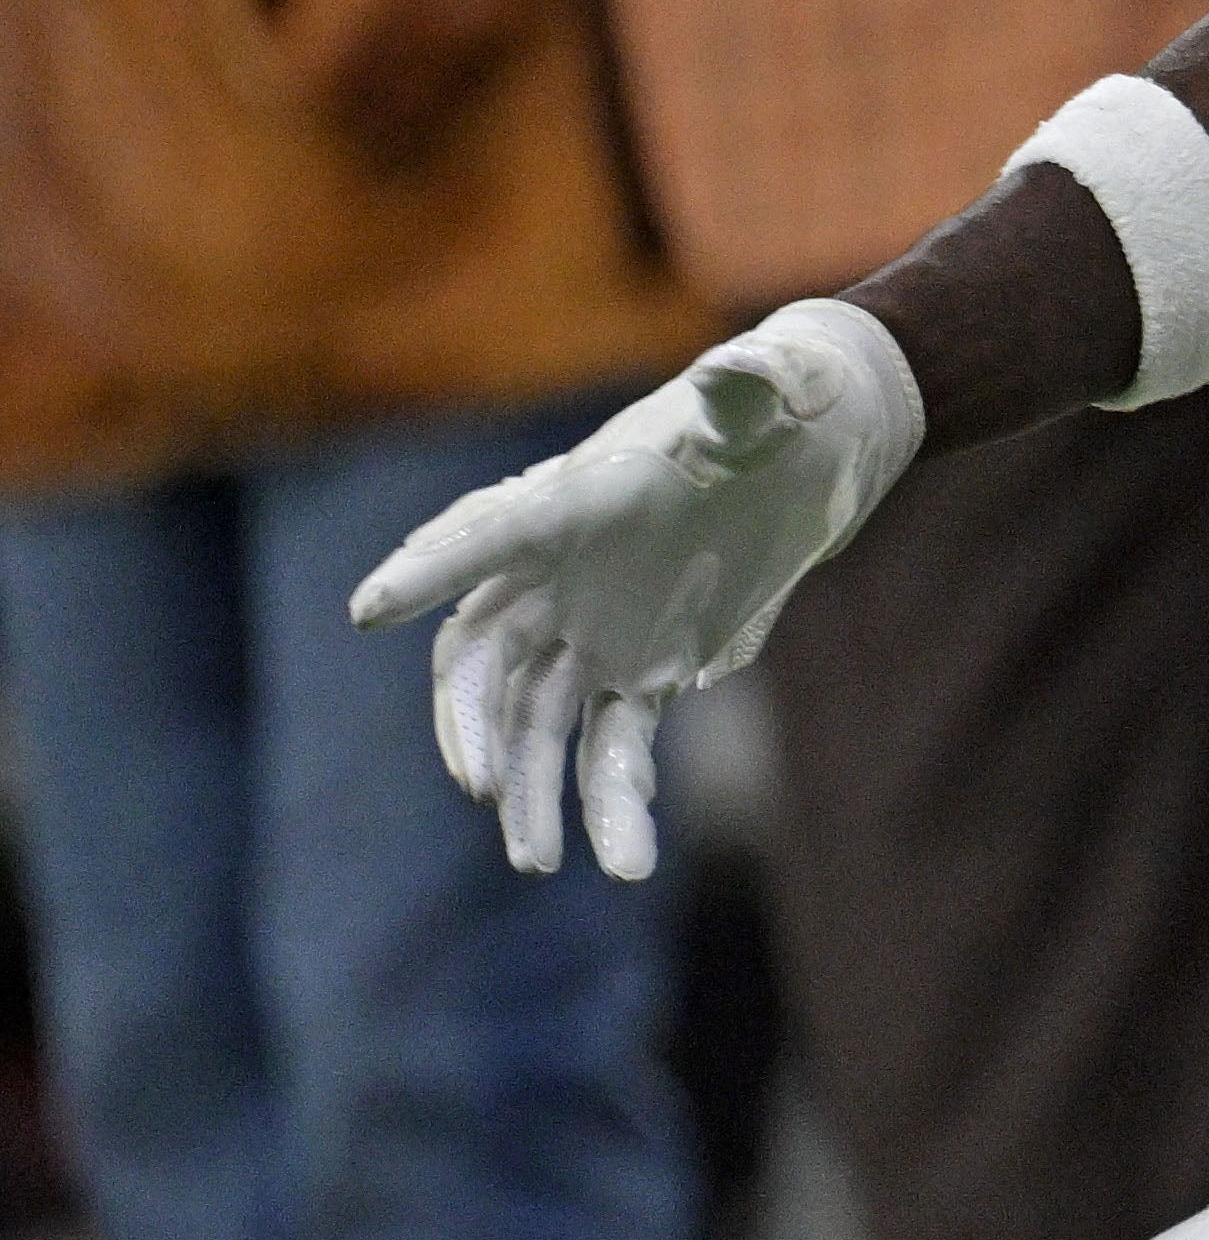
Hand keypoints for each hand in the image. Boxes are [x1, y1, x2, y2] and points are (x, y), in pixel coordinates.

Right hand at [349, 303, 928, 877]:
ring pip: (539, 720)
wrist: (808, 446)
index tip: (368, 609)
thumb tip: (743, 375)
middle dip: (471, 722)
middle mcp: (563, 572)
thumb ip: (750, 390)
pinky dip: (616, 799)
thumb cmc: (778, 408)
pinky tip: (626, 857)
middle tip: (482, 786)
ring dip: (535, 791)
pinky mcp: (646, 665)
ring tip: (543, 864)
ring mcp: (597, 626)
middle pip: (484, 657)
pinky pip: (615, 744)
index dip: (431, 568)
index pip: (488, 533)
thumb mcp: (772, 395)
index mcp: (575, 499)